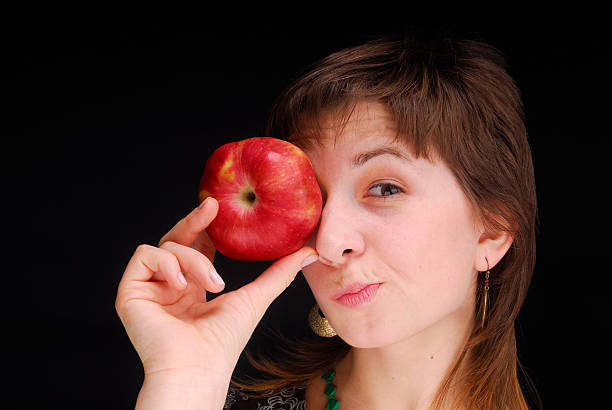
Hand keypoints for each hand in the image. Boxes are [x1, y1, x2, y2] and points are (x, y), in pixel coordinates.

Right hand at [115, 197, 317, 383]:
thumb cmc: (224, 341)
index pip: (197, 247)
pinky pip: (145, 255)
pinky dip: (167, 264)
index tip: (221, 209)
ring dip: (193, 259)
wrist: (198, 367)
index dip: (207, 228)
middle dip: (195, 220)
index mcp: (194, 288)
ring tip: (211, 284)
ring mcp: (149, 288)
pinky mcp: (130, 291)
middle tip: (212, 207)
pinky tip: (182, 286)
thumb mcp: (256, 297)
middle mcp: (169, 286)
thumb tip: (309, 252)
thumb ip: (279, 273)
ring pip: (166, 245)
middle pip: (177, 239)